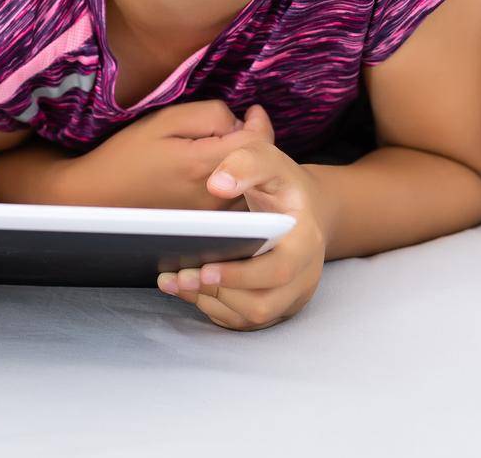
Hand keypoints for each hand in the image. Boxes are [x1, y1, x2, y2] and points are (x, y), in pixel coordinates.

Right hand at [55, 101, 272, 210]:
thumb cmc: (127, 155)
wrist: (99, 197)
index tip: (252, 112)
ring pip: (250, 185)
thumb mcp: (164, 121)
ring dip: (247, 165)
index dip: (259, 124)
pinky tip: (218, 172)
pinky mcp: (207, 225)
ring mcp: (212, 216)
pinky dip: (237, 183)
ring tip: (227, 148)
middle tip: (240, 126)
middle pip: (257, 166)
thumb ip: (207, 116)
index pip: (255, 144)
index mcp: (205, 165)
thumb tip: (238, 123)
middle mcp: (215, 195)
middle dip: (255, 143)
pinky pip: (236, 200)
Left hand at [157, 128, 327, 329]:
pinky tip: (186, 288)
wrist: (303, 208)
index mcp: (306, 242)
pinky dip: (212, 307)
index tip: (204, 268)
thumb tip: (217, 184)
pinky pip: (242, 320)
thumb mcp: (268, 160)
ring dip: (210, 301)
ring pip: (250, 316)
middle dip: (218, 291)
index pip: (278, 270)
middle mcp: (304, 276)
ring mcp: (291, 296)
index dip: (241, 275)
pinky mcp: (275, 307)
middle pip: (262, 303)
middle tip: (179, 276)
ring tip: (175, 280)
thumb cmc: (280, 184)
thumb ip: (245, 164)